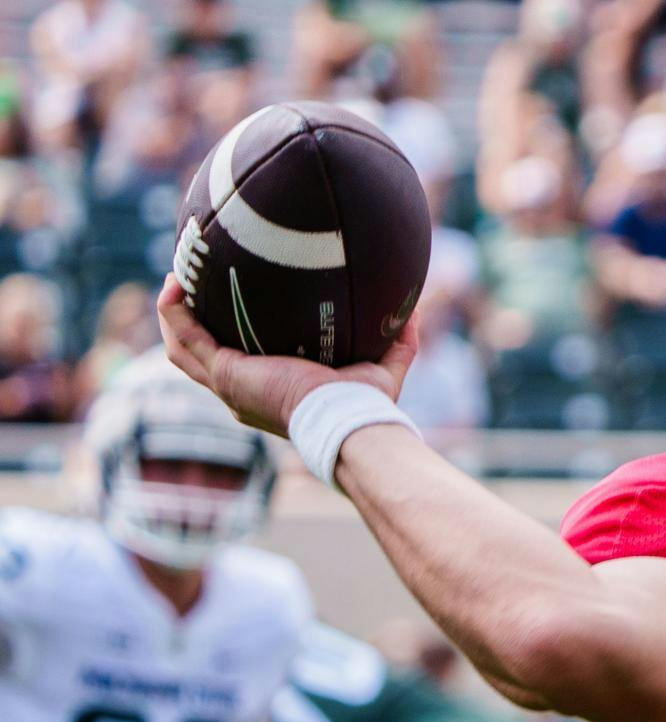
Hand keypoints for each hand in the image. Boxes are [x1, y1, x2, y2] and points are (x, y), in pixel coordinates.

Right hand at [155, 277, 419, 437]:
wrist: (349, 421)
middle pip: (201, 355)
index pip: (241, 361)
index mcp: (270, 390)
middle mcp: (243, 392)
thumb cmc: (366, 405)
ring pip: (182, 348)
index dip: (231, 335)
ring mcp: (229, 386)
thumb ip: (399, 338)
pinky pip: (184, 337)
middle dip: (193, 321)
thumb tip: (414, 308)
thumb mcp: (384, 365)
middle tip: (195, 284)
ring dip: (175, 314)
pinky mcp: (225, 374)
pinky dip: (173, 311)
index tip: (234, 303)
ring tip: (177, 278)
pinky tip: (173, 284)